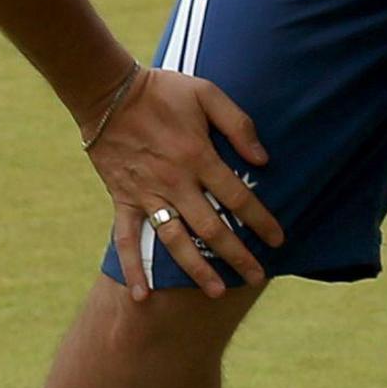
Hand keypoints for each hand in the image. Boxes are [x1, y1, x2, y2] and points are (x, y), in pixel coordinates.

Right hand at [91, 67, 282, 298]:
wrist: (108, 93)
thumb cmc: (162, 90)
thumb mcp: (207, 93)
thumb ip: (238, 124)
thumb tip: (263, 160)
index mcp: (198, 156)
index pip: (238, 198)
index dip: (261, 221)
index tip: (279, 241)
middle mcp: (175, 182)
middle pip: (212, 228)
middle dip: (237, 255)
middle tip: (257, 278)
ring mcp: (147, 195)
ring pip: (175, 241)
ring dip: (196, 269)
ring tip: (218, 292)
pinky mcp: (123, 200)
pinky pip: (126, 239)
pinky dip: (133, 268)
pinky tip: (142, 296)